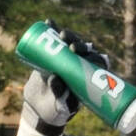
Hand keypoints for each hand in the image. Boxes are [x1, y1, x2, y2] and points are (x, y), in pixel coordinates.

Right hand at [22, 20, 110, 135]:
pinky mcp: (54, 57)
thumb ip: (59, 94)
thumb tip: (54, 78)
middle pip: (84, 50)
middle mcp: (80, 66)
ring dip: (67, 36)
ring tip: (57, 32)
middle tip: (67, 42)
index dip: (90, 55)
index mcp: (88, 78)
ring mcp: (67, 60)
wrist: (39, 111)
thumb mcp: (59, 106)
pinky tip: (48, 23)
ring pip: (71, 44)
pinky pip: (54, 43)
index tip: (78, 53)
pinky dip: (52, 32)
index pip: (95, 62)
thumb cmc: (55, 112)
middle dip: (77, 43)